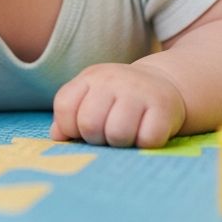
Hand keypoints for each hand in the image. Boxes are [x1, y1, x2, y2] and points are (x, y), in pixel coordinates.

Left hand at [49, 62, 185, 148]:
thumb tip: (57, 137)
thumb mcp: (91, 99)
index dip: (70, 127)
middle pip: (89, 124)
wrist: (163, 84)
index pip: (65, 106)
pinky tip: (146, 134)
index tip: (84, 130)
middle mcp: (112, 80)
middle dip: (96, 138)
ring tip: (127, 135)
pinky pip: (147, 140)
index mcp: (90, 78)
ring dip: (121, 143)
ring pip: (117, 134)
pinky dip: (145, 144)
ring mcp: (138, 92)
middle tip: (108, 134)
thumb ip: (68, 117)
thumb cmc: (118, 100)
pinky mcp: (163, 107)